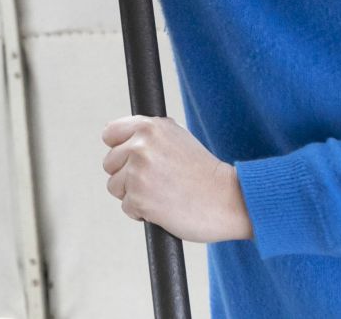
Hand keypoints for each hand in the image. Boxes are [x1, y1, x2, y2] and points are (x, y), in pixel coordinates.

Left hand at [101, 115, 253, 243]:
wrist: (231, 200)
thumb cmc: (206, 174)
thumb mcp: (179, 139)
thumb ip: (150, 136)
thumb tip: (124, 138)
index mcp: (149, 127)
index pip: (110, 133)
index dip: (118, 148)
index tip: (129, 159)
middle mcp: (140, 146)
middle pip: (110, 163)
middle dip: (126, 175)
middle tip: (155, 182)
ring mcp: (137, 172)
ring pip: (115, 186)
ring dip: (133, 195)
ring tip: (161, 195)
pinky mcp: (139, 198)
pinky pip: (127, 207)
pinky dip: (142, 213)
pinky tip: (164, 209)